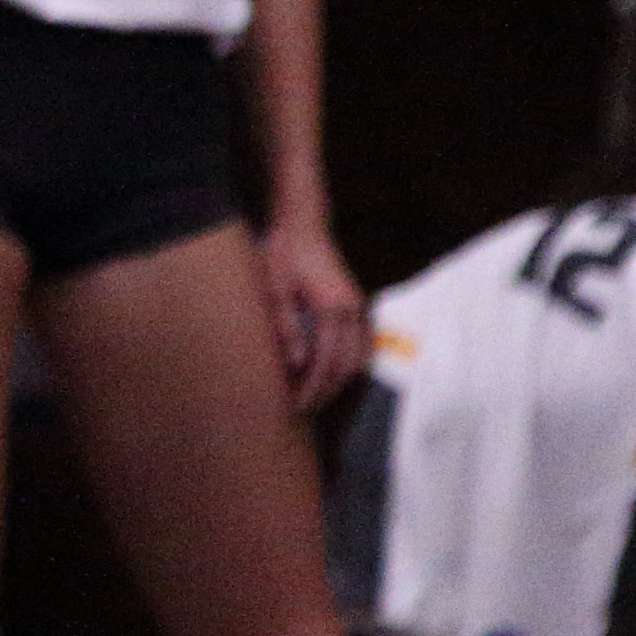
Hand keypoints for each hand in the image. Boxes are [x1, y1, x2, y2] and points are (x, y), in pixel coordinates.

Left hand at [261, 212, 368, 413]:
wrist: (303, 226)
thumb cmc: (282, 255)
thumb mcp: (274, 290)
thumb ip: (287, 327)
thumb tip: (296, 364)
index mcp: (333, 308)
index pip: (325, 362)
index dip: (311, 388)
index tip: (296, 405)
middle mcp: (353, 311)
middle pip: (345, 366)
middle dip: (325, 391)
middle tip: (303, 409)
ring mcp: (359, 308)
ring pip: (358, 358)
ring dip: (339, 381)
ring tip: (316, 396)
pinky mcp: (357, 305)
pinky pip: (361, 345)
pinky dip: (349, 364)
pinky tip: (331, 374)